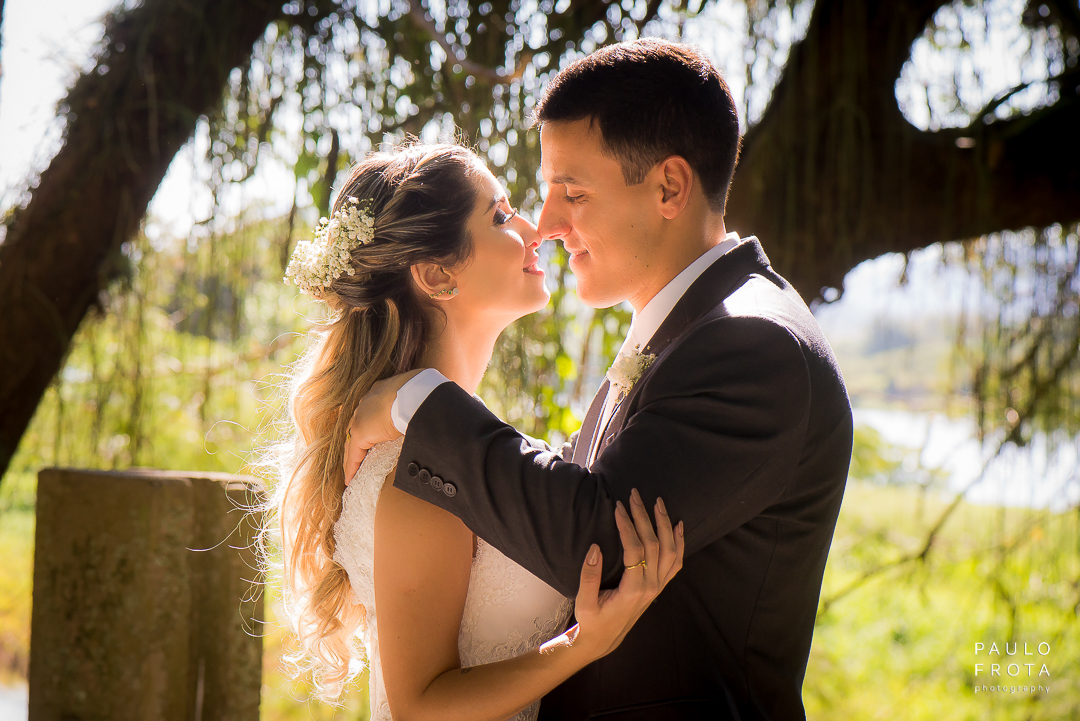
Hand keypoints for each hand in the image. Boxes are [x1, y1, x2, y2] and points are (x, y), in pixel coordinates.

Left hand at [342, 369, 424, 484]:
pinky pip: (353, 453)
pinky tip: (350, 478)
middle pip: (357, 425)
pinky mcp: (360, 431)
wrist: (417, 393)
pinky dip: (352, 466)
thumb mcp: (419, 399)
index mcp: (381, 392)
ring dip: (353, 455)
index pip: (372, 412)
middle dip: (356, 441)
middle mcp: (367, 402)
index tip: (373, 435)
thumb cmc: (423, 394)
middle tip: (357, 456)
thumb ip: (418, 408)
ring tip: (352, 471)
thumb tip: (432, 414)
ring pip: (352, 441)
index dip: (371, 425)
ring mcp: (361, 416)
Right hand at [550, 489, 683, 660]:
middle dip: (644, 517)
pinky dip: (679, 542)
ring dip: (665, 524)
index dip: (627, 526)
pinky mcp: (659, 586)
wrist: (604, 639)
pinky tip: (677, 525)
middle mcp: (650, 587)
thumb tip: (595, 547)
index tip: (618, 507)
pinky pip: (675, 562)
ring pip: (669, 551)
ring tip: (658, 503)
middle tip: (635, 495)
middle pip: (654, 544)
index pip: (635, 550)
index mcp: (633, 590)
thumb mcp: (583, 603)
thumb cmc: (592, 620)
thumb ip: (588, 576)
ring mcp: (658, 587)